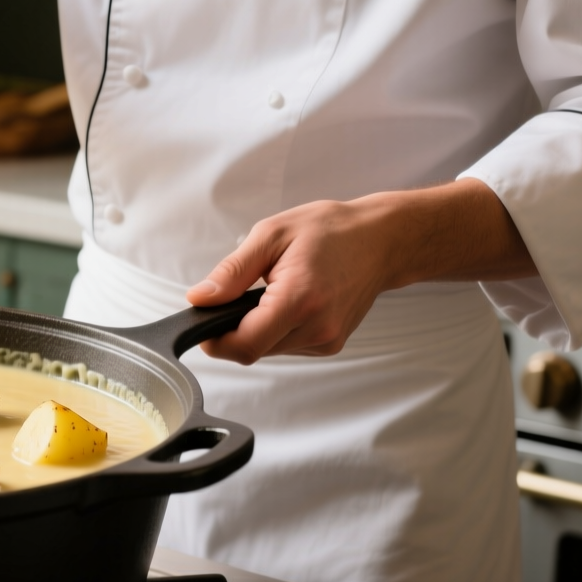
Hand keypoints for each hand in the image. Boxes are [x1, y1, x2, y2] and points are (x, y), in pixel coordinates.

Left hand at [185, 180, 535, 363]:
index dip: (215, 339)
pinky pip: (286, 346)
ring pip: (268, 350)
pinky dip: (277, 329)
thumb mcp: (271, 235)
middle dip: (234, 329)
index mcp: (299, 299)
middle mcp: (317, 328)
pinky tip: (290, 301)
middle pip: (252, 350)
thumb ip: (232, 272)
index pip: (243, 345)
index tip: (205, 321)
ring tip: (273, 291)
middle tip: (242, 293)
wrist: (381, 240)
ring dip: (257, 328)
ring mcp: (326, 340)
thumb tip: (200, 299)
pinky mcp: (330, 345)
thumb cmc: (330, 230)